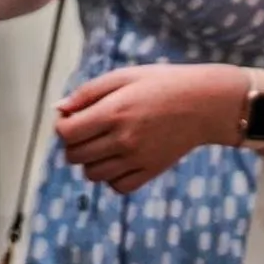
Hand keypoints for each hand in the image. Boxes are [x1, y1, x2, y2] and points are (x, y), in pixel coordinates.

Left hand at [55, 63, 244, 194]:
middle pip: (75, 156)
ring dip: (90, 161)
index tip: (72, 119)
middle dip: (73, 144)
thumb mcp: (122, 77)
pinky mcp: (151, 172)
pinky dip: (112, 177)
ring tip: (103, 144)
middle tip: (87, 131)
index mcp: (113, 113)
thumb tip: (59, 109)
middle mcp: (123, 140)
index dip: (63, 127)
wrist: (204, 103)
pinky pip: (118, 187)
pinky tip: (118, 160)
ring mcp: (138, 159)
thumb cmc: (161, 84)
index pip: (66, 134)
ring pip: (93, 175)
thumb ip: (87, 93)